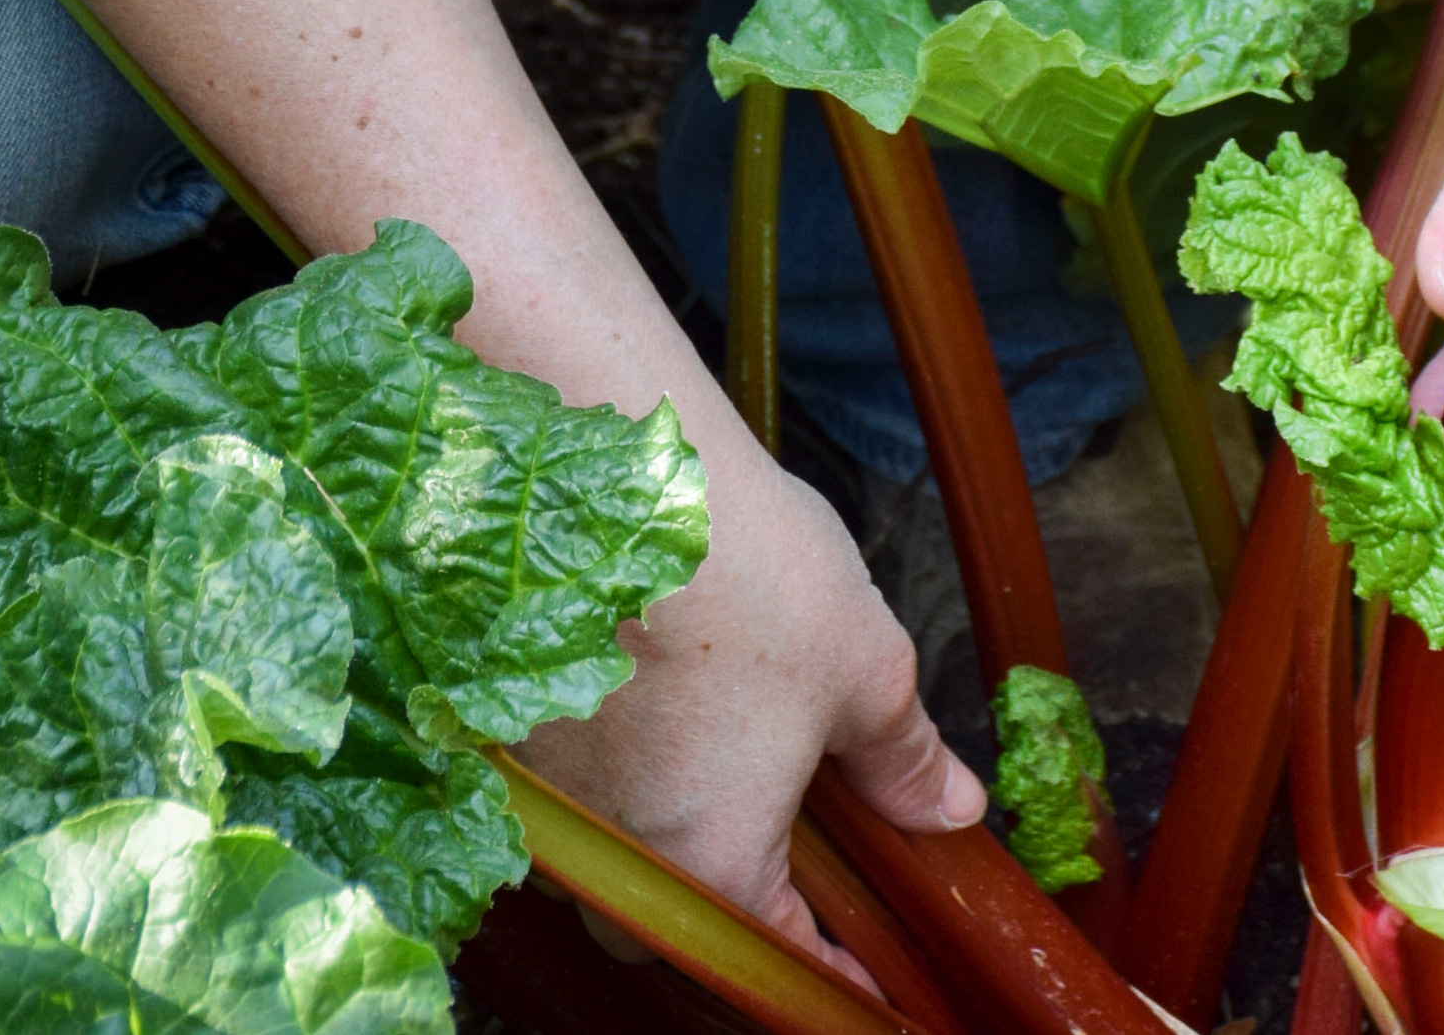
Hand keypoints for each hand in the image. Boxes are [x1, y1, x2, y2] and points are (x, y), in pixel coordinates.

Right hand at [517, 458, 985, 983]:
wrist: (615, 464)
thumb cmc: (743, 567)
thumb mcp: (865, 666)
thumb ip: (902, 757)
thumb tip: (948, 808)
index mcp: (705, 860)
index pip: (774, 955)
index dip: (831, 969)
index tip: (861, 979)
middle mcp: (605, 850)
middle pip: (675, 920)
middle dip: (731, 901)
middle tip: (791, 856)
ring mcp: (537, 793)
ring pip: (605, 856)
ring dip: (658, 827)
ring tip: (715, 758)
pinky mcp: (494, 727)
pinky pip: (556, 791)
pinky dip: (605, 766)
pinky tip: (644, 704)